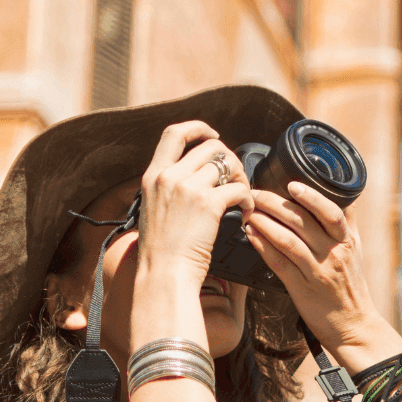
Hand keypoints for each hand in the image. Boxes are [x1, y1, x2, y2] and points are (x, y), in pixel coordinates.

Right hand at [138, 121, 255, 286]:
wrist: (163, 274)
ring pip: (228, 164)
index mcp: (153, 175)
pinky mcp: (208, 204)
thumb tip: (189, 182)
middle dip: (231, 160)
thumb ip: (167, 190)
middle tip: (237, 180)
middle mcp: (169, 176)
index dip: (198, 128)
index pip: (175, 133)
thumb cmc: (161, 253)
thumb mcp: (153, 211)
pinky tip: (246, 213)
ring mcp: (188, 188)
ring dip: (242, 179)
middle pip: (211, 147)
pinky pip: (239, 189)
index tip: (213, 134)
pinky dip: (249, 199)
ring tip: (243, 198)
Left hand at [243, 182, 384, 352]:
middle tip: (255, 194)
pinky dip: (263, 245)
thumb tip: (342, 194)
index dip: (311, 196)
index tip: (291, 184)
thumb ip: (347, 223)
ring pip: (287, 240)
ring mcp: (317, 271)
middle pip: (302, 222)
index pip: (331, 212)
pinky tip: (251, 234)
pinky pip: (278, 262)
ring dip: (264, 222)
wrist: (353, 326)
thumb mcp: (356, 251)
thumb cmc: (351, 287)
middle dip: (274, 204)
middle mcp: (333, 254)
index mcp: (346, 242)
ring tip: (249, 211)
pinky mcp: (301, 288)